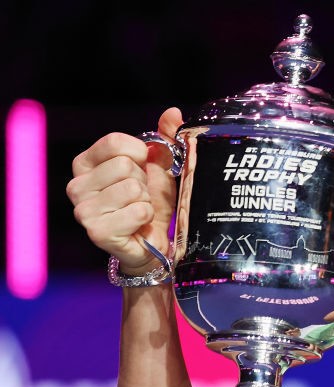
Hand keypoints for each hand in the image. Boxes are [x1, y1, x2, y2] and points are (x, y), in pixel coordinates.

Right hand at [66, 107, 182, 273]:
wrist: (153, 244)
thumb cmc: (150, 204)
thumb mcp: (159, 168)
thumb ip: (164, 140)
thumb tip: (173, 112)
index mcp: (85, 163)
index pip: (116, 142)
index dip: (140, 155)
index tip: (142, 170)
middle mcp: (75, 185)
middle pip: (124, 165)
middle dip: (143, 182)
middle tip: (141, 197)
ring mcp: (83, 210)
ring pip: (132, 188)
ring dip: (146, 201)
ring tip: (139, 211)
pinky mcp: (97, 232)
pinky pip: (137, 212)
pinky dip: (147, 218)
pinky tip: (138, 226)